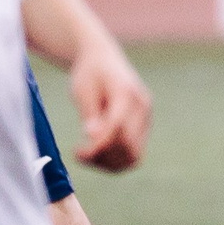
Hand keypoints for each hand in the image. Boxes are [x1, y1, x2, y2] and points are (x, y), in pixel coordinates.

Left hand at [68, 42, 151, 173]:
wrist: (104, 60)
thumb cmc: (90, 73)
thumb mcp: (83, 89)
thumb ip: (90, 112)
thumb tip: (94, 137)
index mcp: (127, 92)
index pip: (118, 127)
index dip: (98, 145)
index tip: (77, 152)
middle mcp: (142, 107)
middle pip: (129, 145)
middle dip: (102, 157)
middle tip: (79, 155)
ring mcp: (146, 119)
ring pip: (134, 155)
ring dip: (109, 164)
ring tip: (86, 157)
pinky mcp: (144, 128)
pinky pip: (134, 154)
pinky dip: (116, 162)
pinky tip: (97, 156)